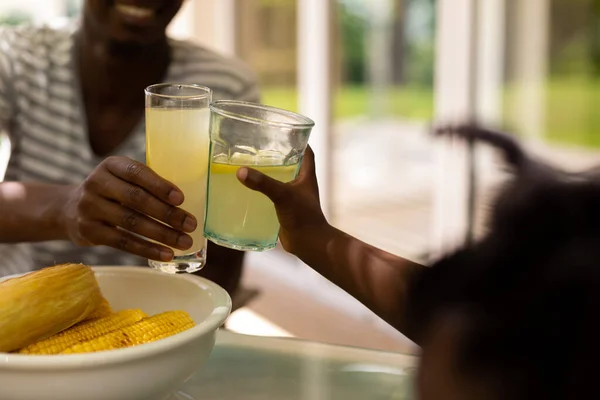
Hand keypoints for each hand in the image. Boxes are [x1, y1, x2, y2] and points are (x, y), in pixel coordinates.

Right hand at [61, 156, 196, 260]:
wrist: (68, 209)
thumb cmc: (112, 192)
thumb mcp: (122, 178)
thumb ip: (147, 184)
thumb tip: (186, 204)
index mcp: (111, 165)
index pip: (137, 172)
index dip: (159, 185)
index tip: (181, 198)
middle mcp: (97, 183)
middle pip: (137, 199)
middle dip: (168, 214)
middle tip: (191, 224)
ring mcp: (90, 207)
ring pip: (132, 223)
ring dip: (162, 234)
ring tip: (184, 242)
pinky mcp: (89, 231)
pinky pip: (123, 242)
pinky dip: (147, 249)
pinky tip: (166, 254)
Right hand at [236, 146, 327, 254]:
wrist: (309, 244)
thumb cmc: (303, 217)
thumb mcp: (283, 196)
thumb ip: (263, 183)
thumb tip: (240, 171)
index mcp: (307, 175)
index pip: (306, 151)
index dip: (298, 139)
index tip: (283, 131)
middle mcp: (301, 184)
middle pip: (291, 163)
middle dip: (278, 155)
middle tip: (259, 147)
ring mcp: (293, 197)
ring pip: (280, 179)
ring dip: (269, 173)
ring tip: (250, 165)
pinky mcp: (285, 209)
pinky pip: (273, 196)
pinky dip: (263, 191)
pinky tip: (248, 190)